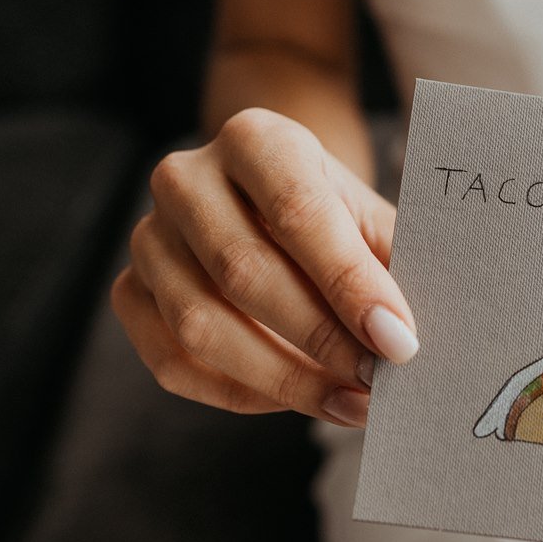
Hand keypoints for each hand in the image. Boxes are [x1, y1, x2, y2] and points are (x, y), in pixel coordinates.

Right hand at [110, 109, 418, 426]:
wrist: (269, 197)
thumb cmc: (331, 212)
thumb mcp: (367, 215)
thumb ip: (392, 262)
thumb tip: (413, 337)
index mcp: (253, 139)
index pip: (298, 212)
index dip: (349, 283)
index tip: (399, 340)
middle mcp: (185, 180)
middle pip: (244, 272)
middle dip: (320, 338)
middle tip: (380, 380)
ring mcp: (147, 237)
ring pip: (201, 326)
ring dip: (284, 379)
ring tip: (352, 402)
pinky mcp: (129, 292)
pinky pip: (174, 363)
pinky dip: (243, 394)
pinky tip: (300, 399)